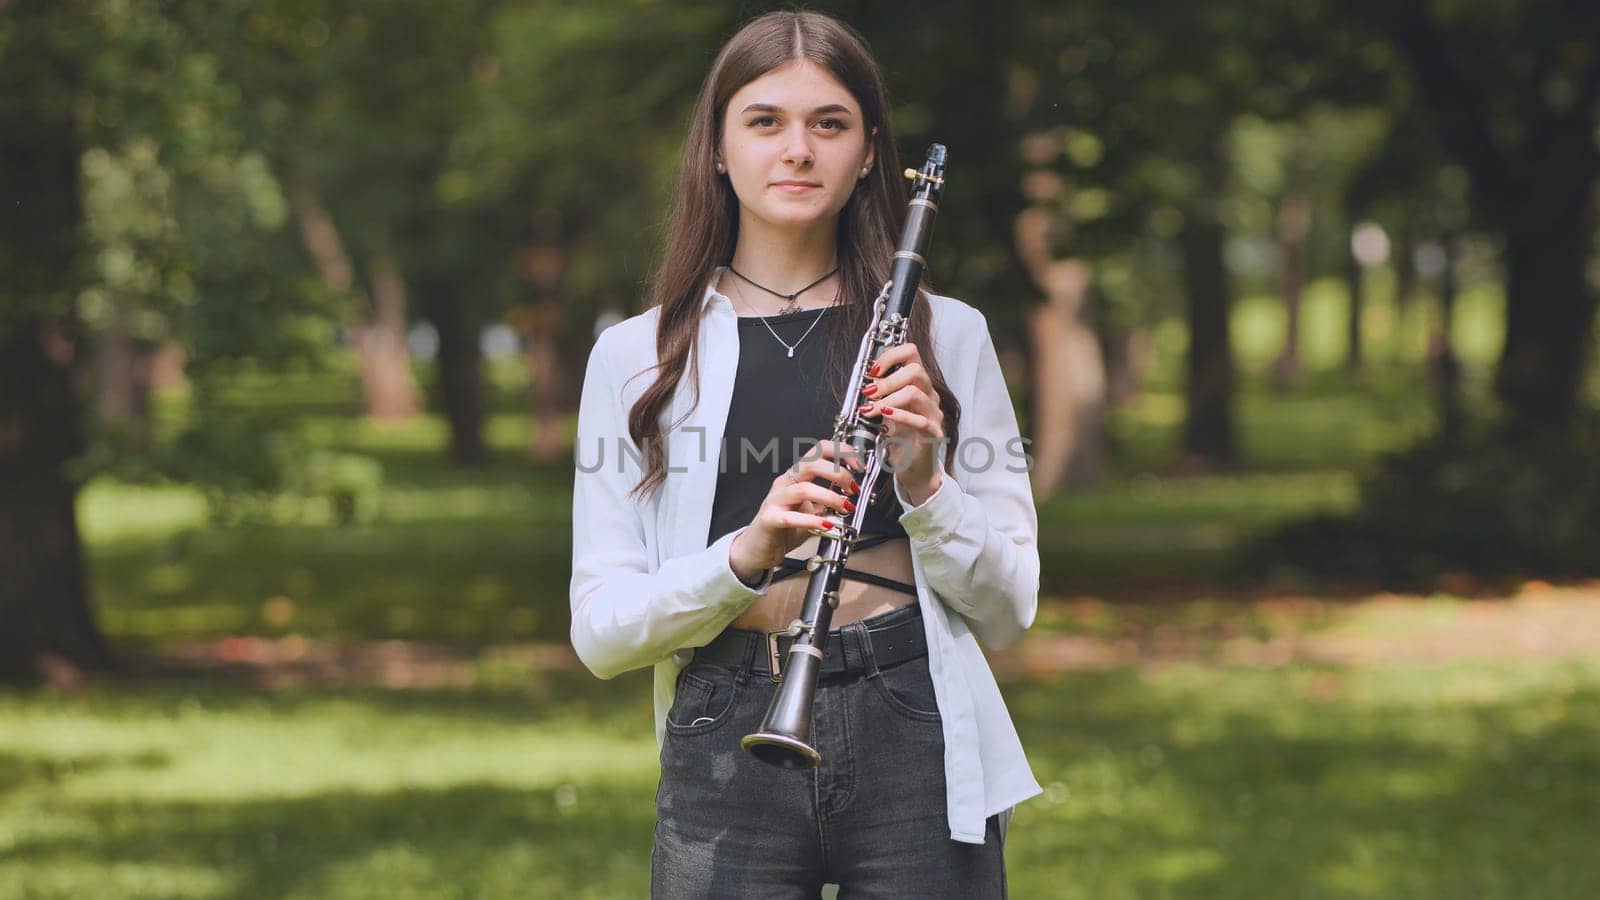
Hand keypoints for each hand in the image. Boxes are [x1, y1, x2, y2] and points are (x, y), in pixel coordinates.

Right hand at [729, 439, 862, 579]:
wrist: (759, 548)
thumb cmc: (785, 527)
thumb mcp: (812, 509)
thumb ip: (829, 500)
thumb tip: (852, 494)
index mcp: (796, 476)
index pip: (819, 450)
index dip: (841, 452)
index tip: (858, 465)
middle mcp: (785, 483)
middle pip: (811, 464)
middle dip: (838, 473)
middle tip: (853, 489)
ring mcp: (776, 500)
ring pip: (803, 489)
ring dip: (830, 497)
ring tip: (845, 508)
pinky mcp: (770, 519)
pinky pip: (790, 517)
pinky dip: (811, 520)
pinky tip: (826, 524)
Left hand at [857, 341, 944, 503]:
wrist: (914, 469)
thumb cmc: (900, 440)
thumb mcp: (886, 411)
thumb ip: (879, 395)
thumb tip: (862, 381)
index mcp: (918, 384)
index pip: (911, 353)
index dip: (890, 356)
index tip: (872, 371)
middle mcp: (929, 395)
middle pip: (915, 370)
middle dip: (887, 380)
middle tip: (868, 393)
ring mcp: (934, 413)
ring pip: (915, 392)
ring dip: (888, 398)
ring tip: (870, 409)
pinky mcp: (933, 433)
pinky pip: (920, 420)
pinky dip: (899, 416)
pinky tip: (885, 418)